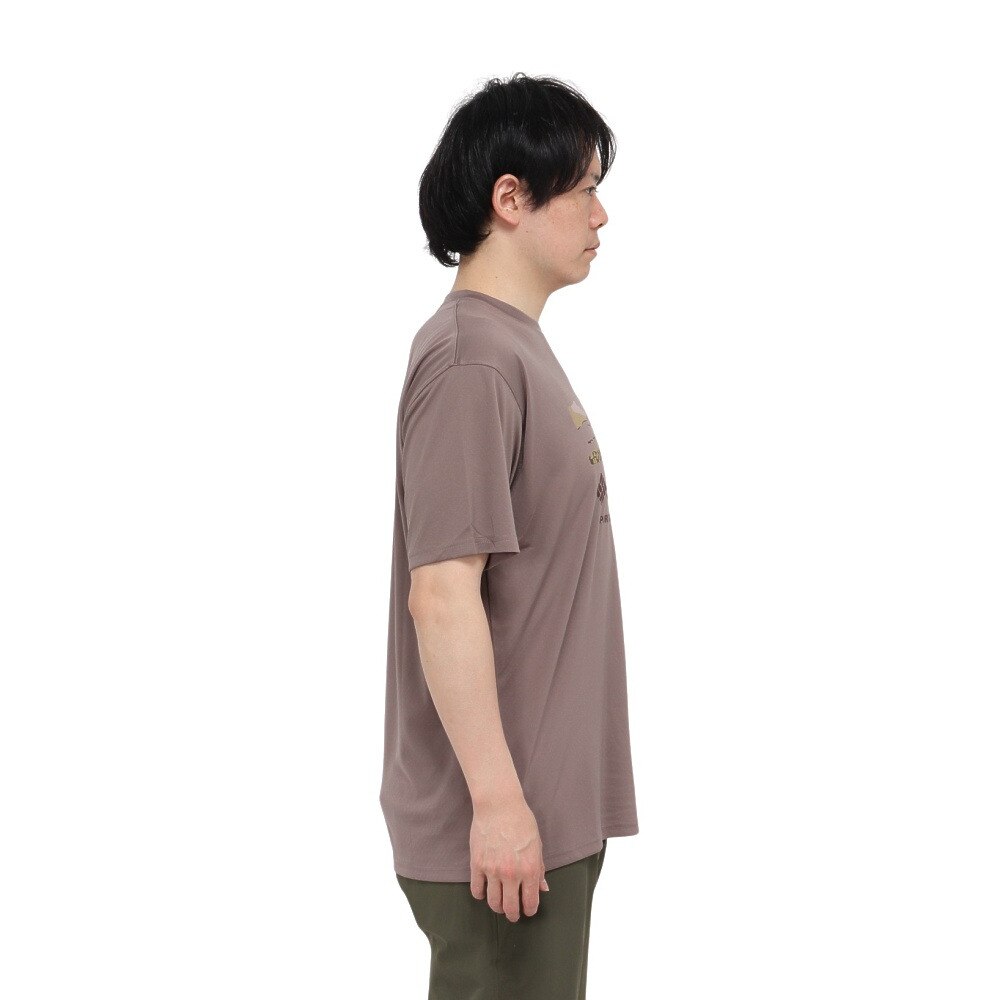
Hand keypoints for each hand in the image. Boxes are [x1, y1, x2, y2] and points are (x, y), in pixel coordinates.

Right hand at [469, 797, 549, 921]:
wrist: (499, 805)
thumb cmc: (521, 821)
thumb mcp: (537, 844)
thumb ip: (540, 869)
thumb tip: (542, 889)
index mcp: (530, 869)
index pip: (530, 902)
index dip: (529, 910)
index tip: (528, 910)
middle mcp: (512, 874)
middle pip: (510, 908)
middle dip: (513, 915)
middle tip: (513, 915)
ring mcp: (493, 870)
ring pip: (493, 903)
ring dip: (497, 908)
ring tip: (499, 905)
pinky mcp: (477, 864)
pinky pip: (477, 890)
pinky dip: (481, 895)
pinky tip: (485, 891)